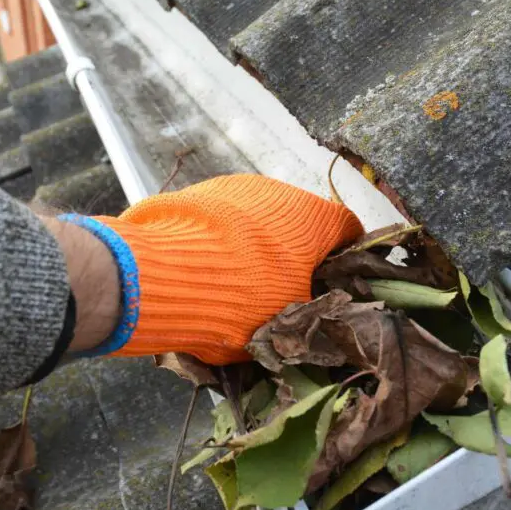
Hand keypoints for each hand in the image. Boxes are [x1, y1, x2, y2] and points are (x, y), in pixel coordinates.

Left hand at [96, 174, 361, 364]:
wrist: (161, 275)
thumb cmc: (241, 301)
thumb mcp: (287, 322)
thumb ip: (308, 312)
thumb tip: (313, 315)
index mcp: (314, 219)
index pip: (348, 230)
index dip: (346, 258)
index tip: (335, 283)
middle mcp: (279, 191)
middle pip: (299, 223)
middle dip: (295, 255)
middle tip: (281, 293)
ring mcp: (234, 187)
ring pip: (257, 219)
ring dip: (255, 246)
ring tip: (234, 284)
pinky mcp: (195, 192)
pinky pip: (220, 219)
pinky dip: (220, 240)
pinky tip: (203, 269)